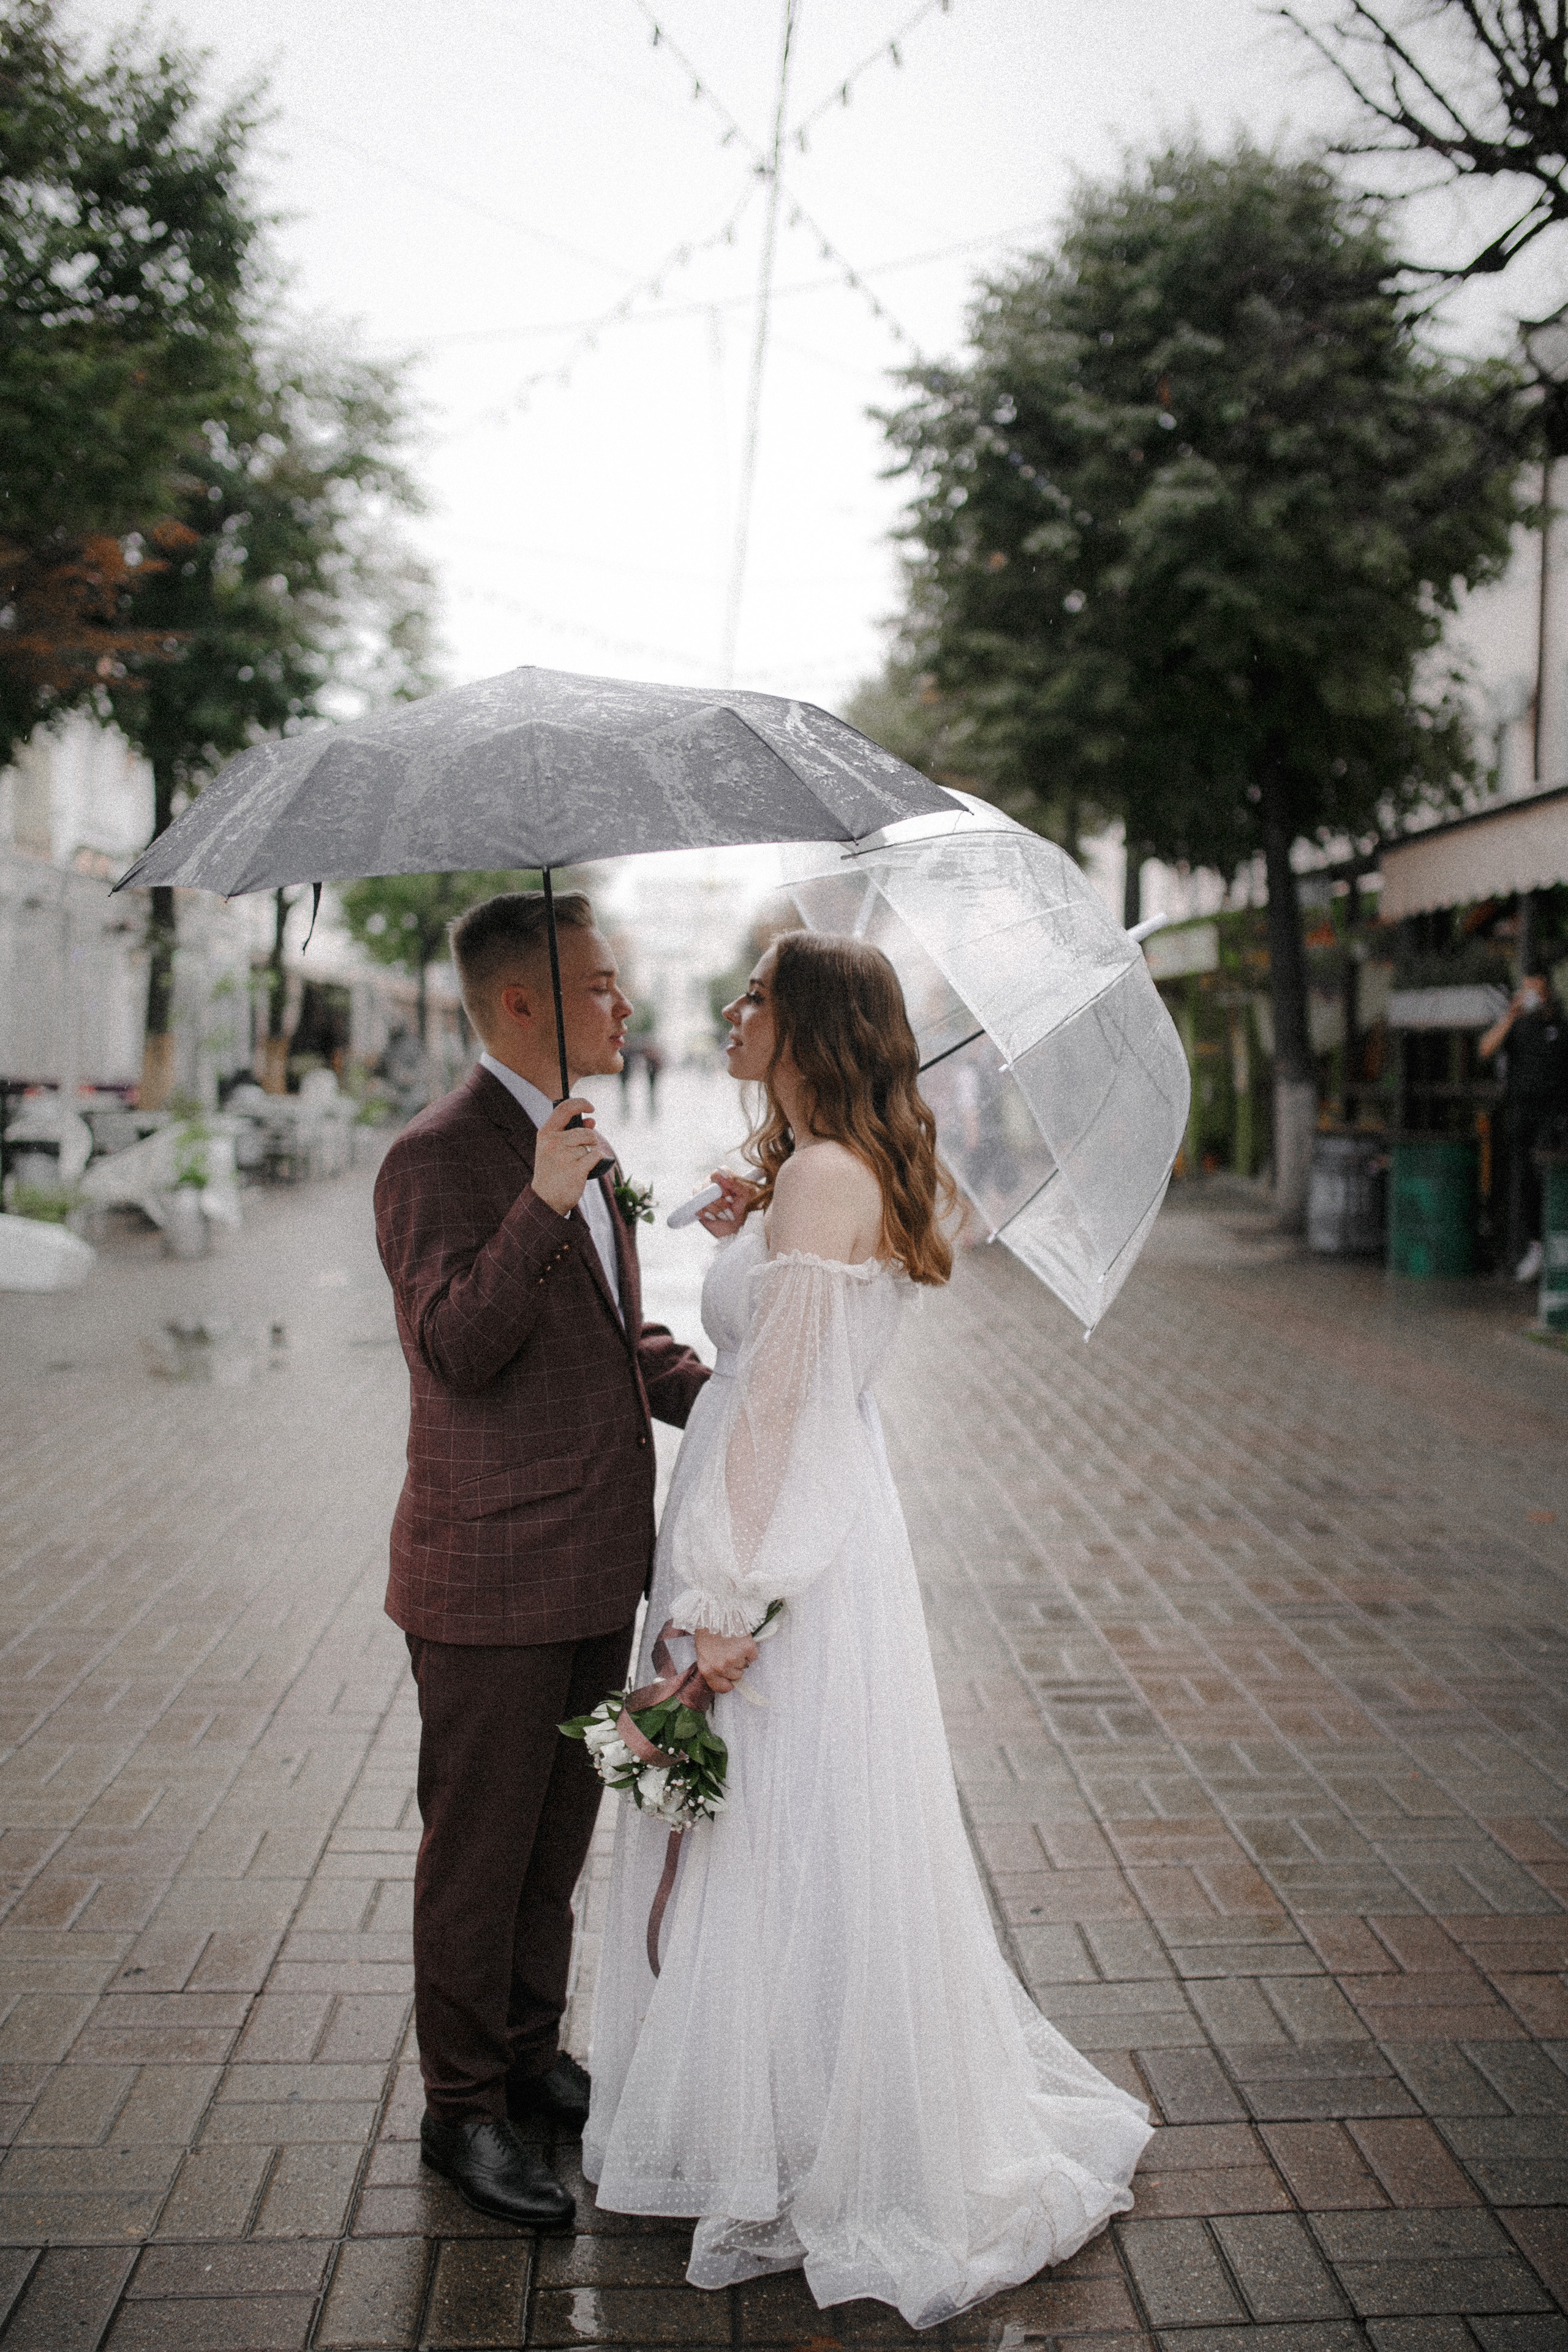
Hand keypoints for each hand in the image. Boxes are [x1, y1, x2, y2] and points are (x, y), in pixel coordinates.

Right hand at [532, 1097, 603, 1215]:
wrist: (546, 1199)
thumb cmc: (552, 1171)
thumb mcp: (553, 1148)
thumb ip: (570, 1132)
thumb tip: (591, 1121)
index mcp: (545, 1134)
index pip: (564, 1109)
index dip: (580, 1103)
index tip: (591, 1107)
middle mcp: (553, 1143)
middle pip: (584, 1131)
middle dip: (590, 1140)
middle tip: (580, 1153)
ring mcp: (564, 1157)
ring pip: (591, 1144)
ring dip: (590, 1153)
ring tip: (578, 1164)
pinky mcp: (576, 1170)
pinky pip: (596, 1155)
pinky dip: (597, 1160)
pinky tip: (587, 1168)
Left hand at [694, 1627, 757, 1692]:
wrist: (716, 1609)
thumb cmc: (707, 1628)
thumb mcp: (703, 1650)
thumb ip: (711, 1665)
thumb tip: (724, 1674)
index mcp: (707, 1668)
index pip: (721, 1687)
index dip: (727, 1683)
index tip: (729, 1679)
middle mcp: (721, 1667)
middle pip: (736, 1676)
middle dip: (734, 1666)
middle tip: (729, 1651)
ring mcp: (735, 1658)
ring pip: (744, 1666)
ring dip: (742, 1657)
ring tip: (734, 1643)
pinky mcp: (748, 1649)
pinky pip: (753, 1656)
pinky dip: (750, 1650)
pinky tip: (742, 1640)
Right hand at [697, 1169, 759, 1237]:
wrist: (734, 1225)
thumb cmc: (741, 1208)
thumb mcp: (746, 1195)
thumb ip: (738, 1184)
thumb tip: (725, 1177)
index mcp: (723, 1175)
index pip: (716, 1174)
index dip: (722, 1188)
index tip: (731, 1199)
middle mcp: (710, 1181)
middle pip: (707, 1187)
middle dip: (720, 1203)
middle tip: (729, 1211)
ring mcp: (701, 1192)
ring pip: (702, 1198)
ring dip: (716, 1210)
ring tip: (725, 1216)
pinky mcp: (696, 1204)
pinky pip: (697, 1207)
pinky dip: (708, 1215)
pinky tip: (715, 1217)